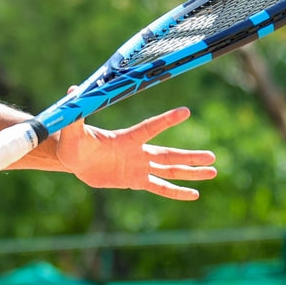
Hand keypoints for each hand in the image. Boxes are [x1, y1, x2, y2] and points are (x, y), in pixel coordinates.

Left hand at [56, 106, 216, 198]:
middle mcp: (138, 151)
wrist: (76, 158)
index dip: (165, 121)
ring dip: (191, 171)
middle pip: (169, 154)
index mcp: (126, 138)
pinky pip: (159, 187)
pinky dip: (176, 192)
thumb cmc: (74, 142)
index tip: (185, 111)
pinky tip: (194, 194)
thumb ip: (76, 116)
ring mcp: (139, 166)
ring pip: (170, 170)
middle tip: (213, 156)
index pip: (150, 128)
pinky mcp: (135, 180)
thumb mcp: (73, 132)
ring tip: (213, 171)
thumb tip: (72, 90)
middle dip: (190, 157)